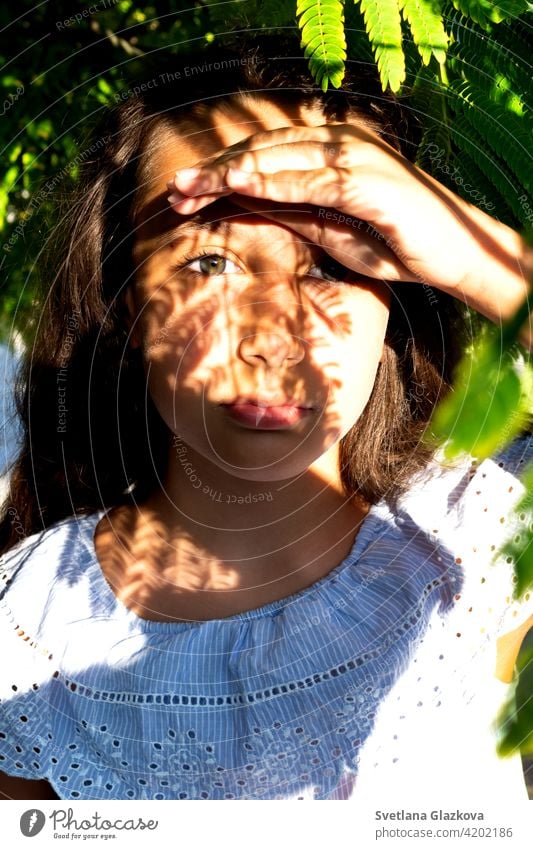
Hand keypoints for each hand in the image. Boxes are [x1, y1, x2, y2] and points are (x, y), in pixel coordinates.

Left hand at [167, 124, 530, 338]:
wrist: (454, 254)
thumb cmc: (396, 244)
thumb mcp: (333, 231)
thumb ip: (295, 214)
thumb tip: (250, 208)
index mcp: (329, 155)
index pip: (264, 158)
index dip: (221, 175)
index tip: (185, 197)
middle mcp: (338, 146)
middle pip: (263, 152)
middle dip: (215, 173)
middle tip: (175, 195)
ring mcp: (354, 158)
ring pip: (280, 157)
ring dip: (232, 172)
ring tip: (192, 189)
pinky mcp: (367, 180)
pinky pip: (311, 178)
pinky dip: (274, 180)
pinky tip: (240, 185)